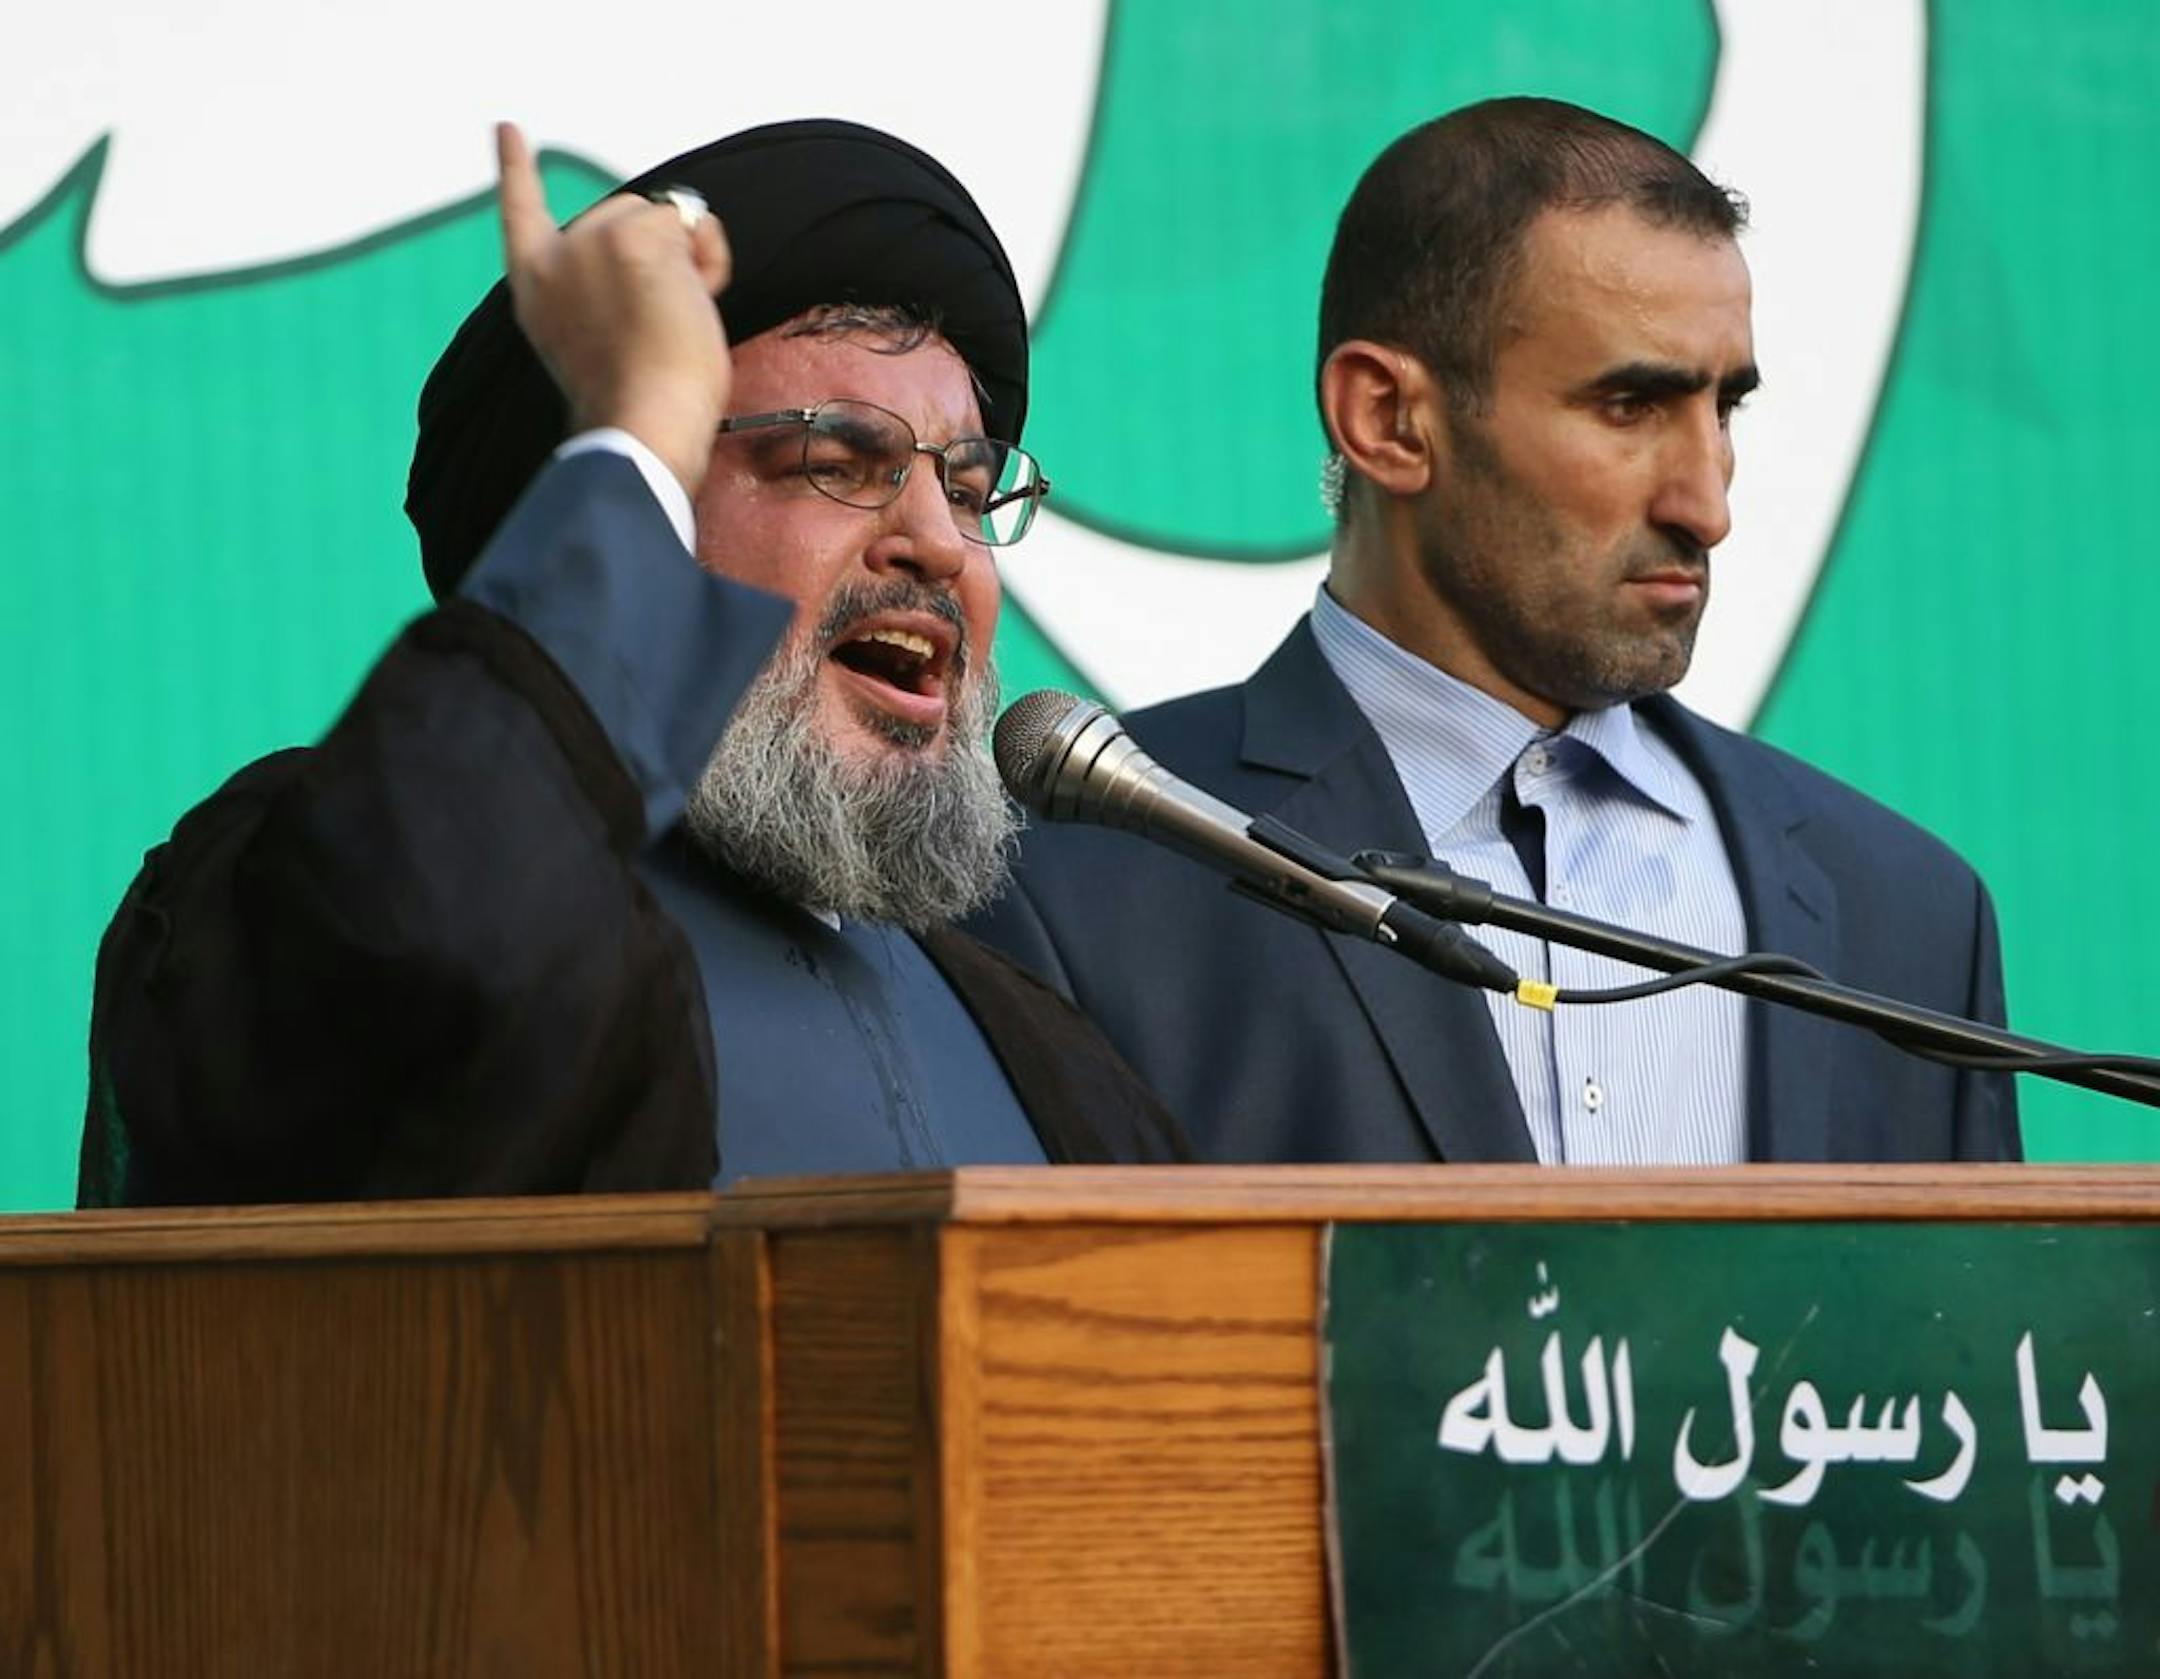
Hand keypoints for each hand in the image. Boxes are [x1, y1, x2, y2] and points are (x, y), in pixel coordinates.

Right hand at [495, 121, 733, 496]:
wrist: (639, 424)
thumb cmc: (637, 403)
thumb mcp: (601, 339)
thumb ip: (609, 288)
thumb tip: (672, 227)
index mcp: (535, 289)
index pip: (520, 213)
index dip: (515, 169)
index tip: (507, 128)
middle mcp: (554, 257)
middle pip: (623, 217)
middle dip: (656, 256)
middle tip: (656, 325)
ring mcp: (590, 241)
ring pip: (659, 217)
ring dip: (685, 261)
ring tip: (672, 320)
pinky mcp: (631, 236)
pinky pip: (693, 224)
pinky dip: (710, 260)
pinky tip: (694, 302)